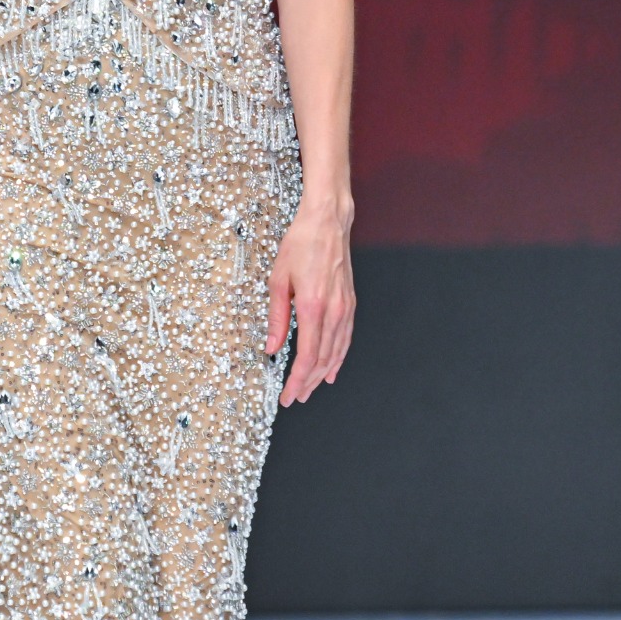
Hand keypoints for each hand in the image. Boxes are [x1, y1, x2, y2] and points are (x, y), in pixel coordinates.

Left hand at [265, 198, 354, 405]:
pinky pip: (345, 338)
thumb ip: (276, 318)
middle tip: (295, 398)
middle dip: (308, 383)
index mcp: (312, 307)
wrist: (327, 222)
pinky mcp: (349, 302)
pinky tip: (332, 368)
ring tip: (311, 389)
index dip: (297, 381)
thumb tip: (271, 347)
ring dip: (323, 374)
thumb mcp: (278, 280)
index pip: (306, 356)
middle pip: (322, 359)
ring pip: (336, 352)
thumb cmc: (301, 244)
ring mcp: (344, 308)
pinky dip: (338, 357)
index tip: (288, 396)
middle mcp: (333, 311)